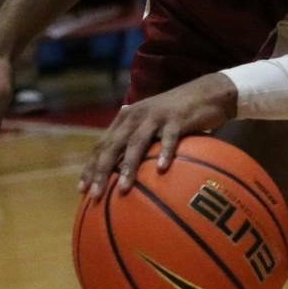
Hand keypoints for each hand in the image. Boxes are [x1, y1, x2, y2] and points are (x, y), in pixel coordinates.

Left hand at [79, 73, 237, 198]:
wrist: (206, 93)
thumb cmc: (178, 115)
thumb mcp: (152, 124)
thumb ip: (137, 141)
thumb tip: (122, 171)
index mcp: (126, 118)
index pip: (101, 144)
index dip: (90, 167)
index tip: (82, 190)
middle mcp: (135, 115)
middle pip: (112, 145)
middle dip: (100, 171)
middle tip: (94, 195)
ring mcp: (155, 116)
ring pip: (136, 143)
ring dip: (127, 167)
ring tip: (122, 188)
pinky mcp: (176, 118)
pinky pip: (169, 138)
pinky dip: (165, 153)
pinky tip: (161, 170)